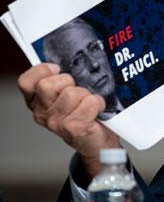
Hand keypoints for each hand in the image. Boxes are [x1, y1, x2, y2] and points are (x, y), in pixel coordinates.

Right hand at [17, 63, 120, 177]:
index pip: (26, 81)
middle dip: (69, 82)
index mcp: (37, 102)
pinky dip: (98, 103)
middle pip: (48, 85)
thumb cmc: (85, 115)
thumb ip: (62, 80)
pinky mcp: (73, 128)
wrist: (99, 142)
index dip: (42, 71)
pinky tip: (98, 110)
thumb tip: (70, 59)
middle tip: (79, 91)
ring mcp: (56, 123)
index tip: (57, 69)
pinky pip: (88, 103)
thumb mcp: (68, 95)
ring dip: (86, 94)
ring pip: (71, 93)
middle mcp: (42, 113)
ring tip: (89, 103)